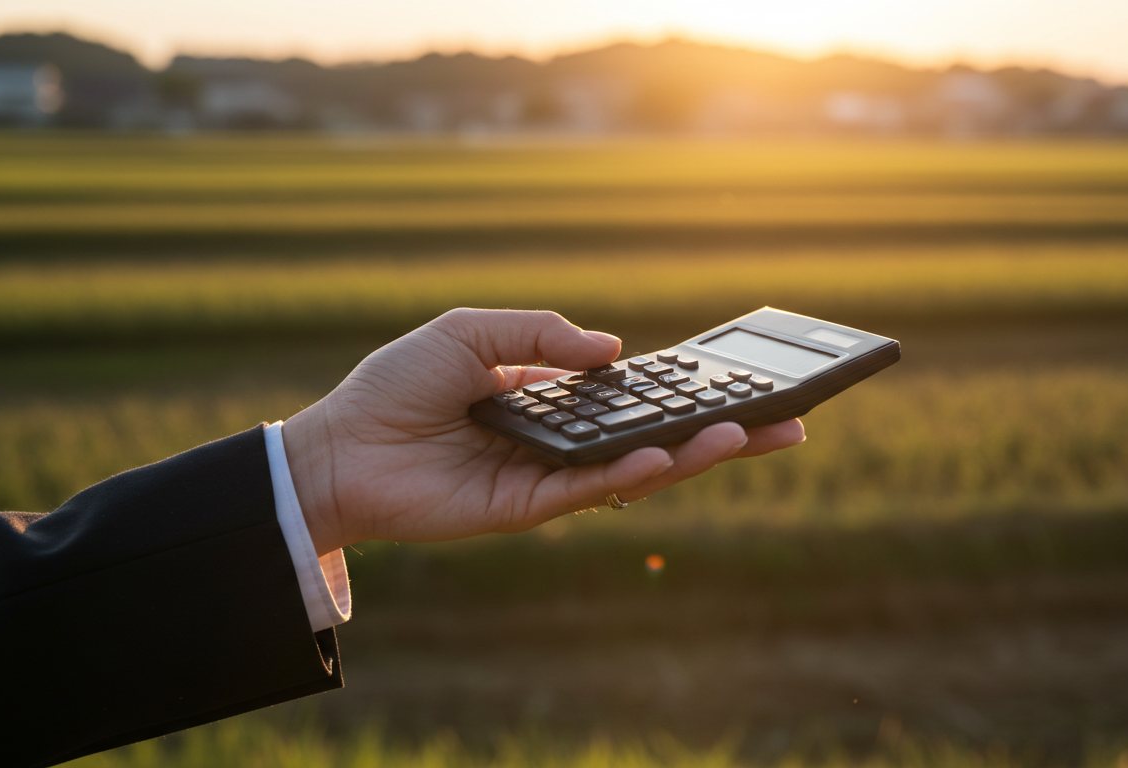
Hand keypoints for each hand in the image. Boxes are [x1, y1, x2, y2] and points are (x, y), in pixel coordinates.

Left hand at [282, 309, 805, 555]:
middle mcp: (562, 440)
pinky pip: (591, 489)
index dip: (687, 390)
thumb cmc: (396, 386)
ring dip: (694, 453)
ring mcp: (549, 477)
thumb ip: (542, 334)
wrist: (339, 447)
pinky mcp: (527, 508)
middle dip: (722, 432)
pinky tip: (671, 454)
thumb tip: (617, 349)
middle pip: (656, 436)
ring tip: (748, 435)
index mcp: (553, 398)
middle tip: (788, 422)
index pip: (636, 396)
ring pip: (638, 468)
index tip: (742, 381)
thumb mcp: (470, 331)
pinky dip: (634, 471)